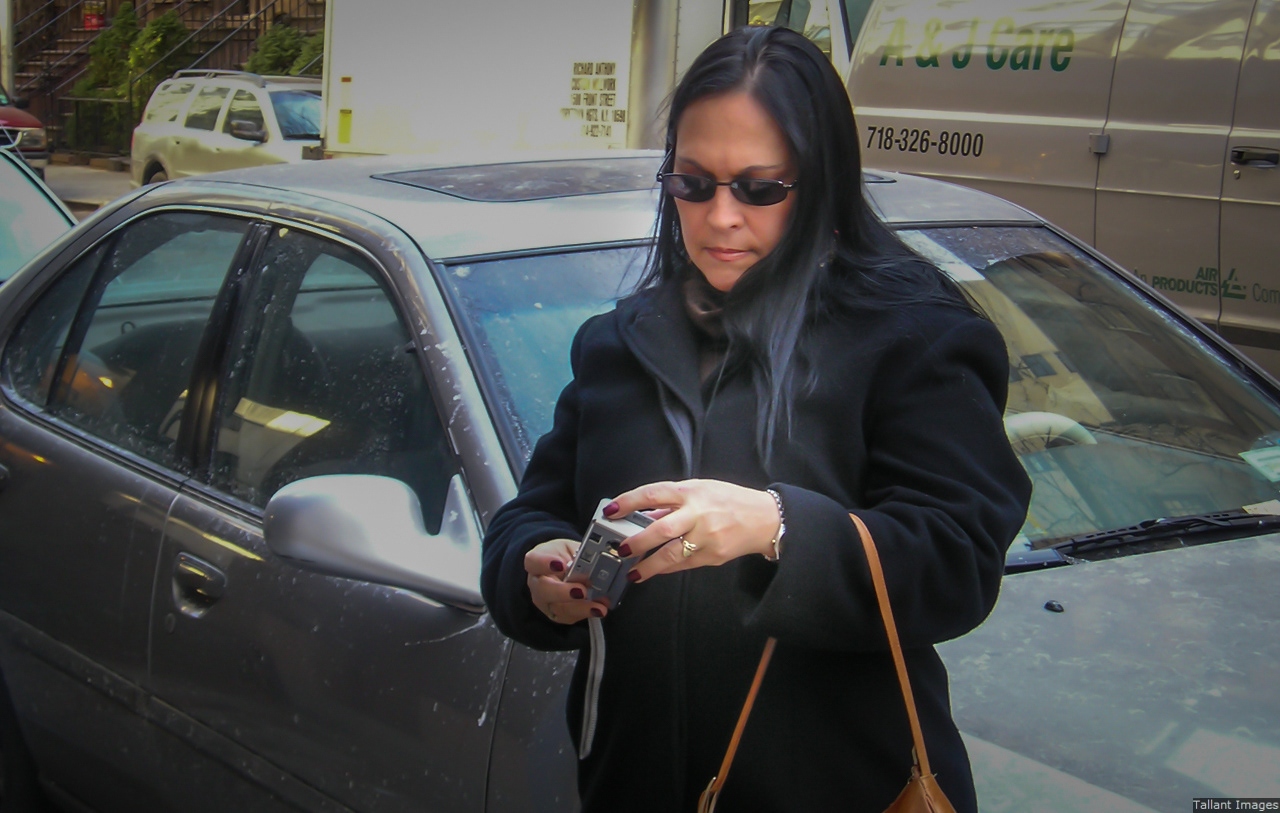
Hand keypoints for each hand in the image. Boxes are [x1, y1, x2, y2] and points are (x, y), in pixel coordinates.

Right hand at [524, 538, 608, 623]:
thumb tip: (595, 562)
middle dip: (563, 592)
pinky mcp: (557, 614)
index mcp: (536, 561)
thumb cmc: (563, 555)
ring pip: (557, 608)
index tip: (560, 564)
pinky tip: (599, 609)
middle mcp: (536, 583)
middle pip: (543, 590)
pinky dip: (586, 613)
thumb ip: (580, 553)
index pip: (534, 561)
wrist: (563, 568)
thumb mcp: (570, 547)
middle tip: (581, 591)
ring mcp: (545, 601)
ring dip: (579, 608)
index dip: (545, 563)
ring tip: (597, 606)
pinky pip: (570, 617)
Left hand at [606, 479, 780, 582]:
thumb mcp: (702, 490)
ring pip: (671, 554)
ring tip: (633, 572)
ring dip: (648, 565)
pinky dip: (668, 569)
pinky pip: (684, 565)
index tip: (611, 510)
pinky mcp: (713, 555)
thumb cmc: (730, 500)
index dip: (629, 502)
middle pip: (660, 528)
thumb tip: (646, 513)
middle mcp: (698, 513)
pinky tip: (656, 571)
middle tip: (620, 548)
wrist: (765, 518)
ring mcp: (706, 536)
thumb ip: (673, 502)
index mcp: (692, 492)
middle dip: (637, 541)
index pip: (653, 494)